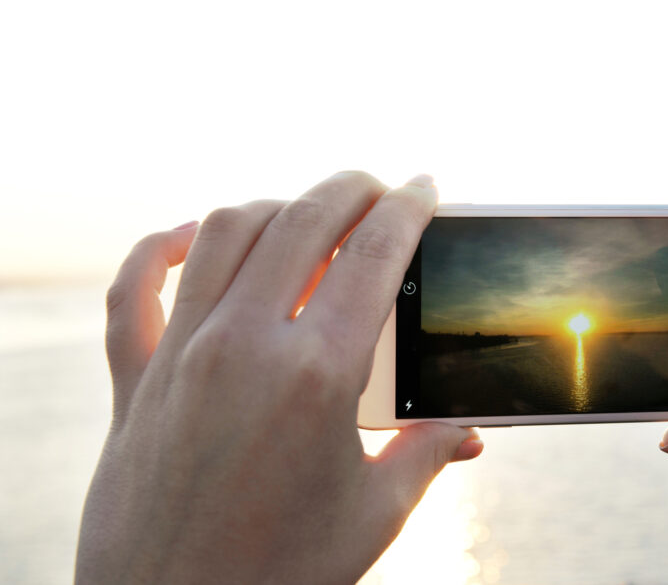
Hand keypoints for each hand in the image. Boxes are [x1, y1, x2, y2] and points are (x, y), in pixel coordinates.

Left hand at [75, 171, 481, 584]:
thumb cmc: (282, 573)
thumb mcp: (375, 511)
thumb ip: (428, 452)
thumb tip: (469, 431)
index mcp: (318, 375)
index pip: (376, 253)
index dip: (409, 208)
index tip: (426, 187)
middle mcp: (244, 346)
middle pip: (304, 219)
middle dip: (351, 188)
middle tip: (378, 187)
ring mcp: (181, 355)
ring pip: (225, 231)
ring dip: (275, 204)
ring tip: (307, 213)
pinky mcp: (134, 378)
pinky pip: (133, 286)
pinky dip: (161, 247)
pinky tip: (191, 237)